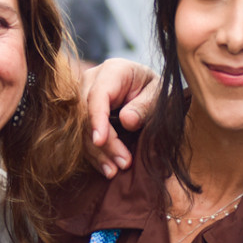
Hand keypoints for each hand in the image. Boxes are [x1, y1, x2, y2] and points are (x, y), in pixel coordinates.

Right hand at [80, 58, 160, 176]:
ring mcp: (83, 98)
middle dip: (103, 143)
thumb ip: (145, 106)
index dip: (97, 119)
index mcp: (113, 70)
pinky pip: (82, 137)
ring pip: (81, 129)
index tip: (101, 141)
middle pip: (86, 114)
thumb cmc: (157, 91)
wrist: (150, 91)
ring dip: (97, 153)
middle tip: (123, 164)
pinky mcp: (82, 115)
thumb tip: (127, 121)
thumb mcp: (161, 95)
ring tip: (114, 171)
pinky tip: (107, 168)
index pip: (97, 95)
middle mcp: (92, 81)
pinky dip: (95, 155)